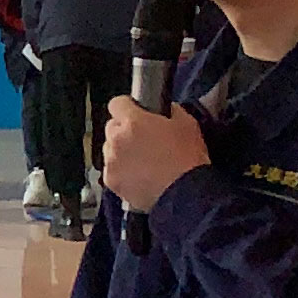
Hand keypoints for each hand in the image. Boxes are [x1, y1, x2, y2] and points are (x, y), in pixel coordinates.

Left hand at [98, 95, 210, 213]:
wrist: (185, 194)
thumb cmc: (187, 159)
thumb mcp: (187, 124)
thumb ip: (171, 110)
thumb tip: (165, 108)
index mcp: (133, 122)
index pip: (117, 103)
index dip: (127, 107)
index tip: (135, 112)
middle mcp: (117, 139)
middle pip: (112, 127)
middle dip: (125, 131)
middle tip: (145, 140)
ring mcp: (111, 161)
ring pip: (110, 149)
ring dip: (122, 152)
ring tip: (145, 161)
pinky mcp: (111, 181)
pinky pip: (111, 170)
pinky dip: (122, 171)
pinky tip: (140, 176)